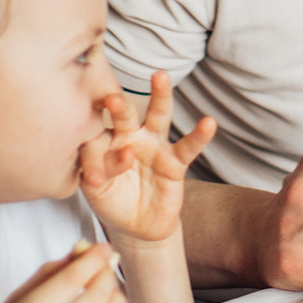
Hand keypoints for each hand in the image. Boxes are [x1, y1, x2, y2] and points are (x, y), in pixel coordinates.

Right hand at [0, 242, 125, 302]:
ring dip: (114, 292)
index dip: (92, 258)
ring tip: (102, 283)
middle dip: (106, 273)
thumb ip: (53, 270)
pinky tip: (102, 302)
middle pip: (95, 296)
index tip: (104, 247)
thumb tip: (85, 247)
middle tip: (106, 261)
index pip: (71, 280)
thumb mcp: (22, 294)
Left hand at [79, 71, 216, 242]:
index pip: (96, 139)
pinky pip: (188, 146)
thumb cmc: (112, 200)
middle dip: (120, 106)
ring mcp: (154, 146)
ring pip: (158, 116)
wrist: (137, 225)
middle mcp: (131, 136)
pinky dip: (199, 135)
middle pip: (126, 114)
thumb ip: (97, 169)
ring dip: (160, 95)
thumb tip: (118, 156)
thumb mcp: (95, 189)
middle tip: (113, 99)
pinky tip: (209, 123)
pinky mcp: (175, 162)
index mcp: (106, 141)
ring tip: (160, 77)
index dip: (94, 157)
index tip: (95, 179)